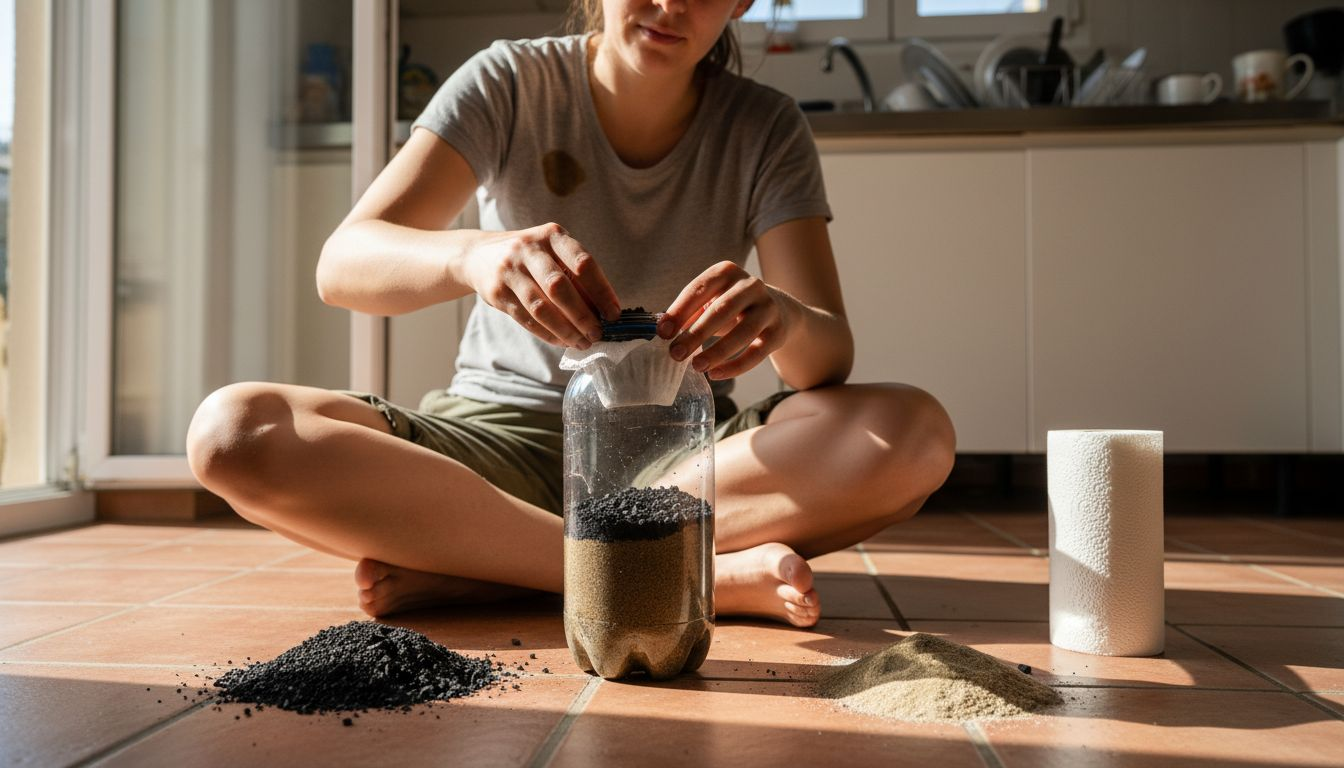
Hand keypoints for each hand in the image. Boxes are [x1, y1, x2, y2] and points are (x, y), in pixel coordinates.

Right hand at [463, 223, 621, 347]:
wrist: (478, 255)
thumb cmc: (529, 257)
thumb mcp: (552, 252)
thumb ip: (576, 275)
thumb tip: (603, 310)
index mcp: (552, 235)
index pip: (583, 264)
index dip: (602, 291)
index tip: (614, 314)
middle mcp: (529, 249)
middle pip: (560, 287)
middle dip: (582, 316)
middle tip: (597, 334)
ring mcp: (510, 270)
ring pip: (541, 308)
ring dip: (565, 330)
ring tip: (582, 342)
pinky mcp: (497, 292)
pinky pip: (526, 319)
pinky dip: (547, 334)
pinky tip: (562, 341)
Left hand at [658, 261, 795, 378]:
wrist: (778, 310)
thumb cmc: (732, 307)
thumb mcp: (711, 301)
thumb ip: (689, 313)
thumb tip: (663, 332)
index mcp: (726, 272)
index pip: (699, 289)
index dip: (679, 311)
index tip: (663, 333)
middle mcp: (750, 285)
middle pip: (721, 310)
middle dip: (696, 333)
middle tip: (675, 354)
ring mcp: (768, 307)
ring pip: (742, 332)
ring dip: (717, 352)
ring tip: (696, 366)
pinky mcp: (778, 331)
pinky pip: (757, 352)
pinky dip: (735, 366)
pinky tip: (716, 374)